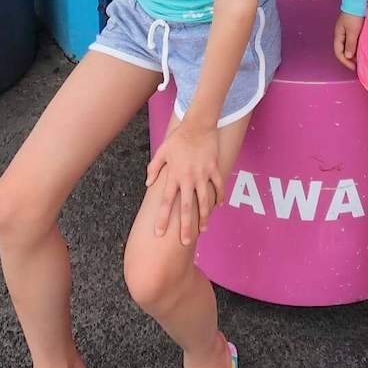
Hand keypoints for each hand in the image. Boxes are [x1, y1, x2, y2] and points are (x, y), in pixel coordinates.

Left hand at [147, 120, 223, 244]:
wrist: (198, 124)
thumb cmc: (178, 138)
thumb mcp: (162, 151)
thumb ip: (154, 168)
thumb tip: (148, 183)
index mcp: (173, 175)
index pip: (166, 202)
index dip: (163, 218)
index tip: (159, 233)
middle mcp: (188, 178)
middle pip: (186, 207)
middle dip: (186, 227)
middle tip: (186, 242)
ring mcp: (202, 174)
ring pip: (204, 201)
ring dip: (204, 217)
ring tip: (203, 230)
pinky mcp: (214, 169)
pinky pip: (218, 186)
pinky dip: (219, 196)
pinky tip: (218, 206)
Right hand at [334, 11, 364, 69]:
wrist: (358, 0)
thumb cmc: (354, 15)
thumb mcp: (352, 31)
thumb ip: (350, 44)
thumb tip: (347, 56)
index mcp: (338, 35)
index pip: (339, 52)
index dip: (345, 61)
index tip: (354, 68)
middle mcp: (342, 34)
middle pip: (344, 50)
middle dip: (350, 59)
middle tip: (359, 65)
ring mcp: (348, 31)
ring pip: (350, 46)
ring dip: (355, 53)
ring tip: (363, 59)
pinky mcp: (354, 28)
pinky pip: (355, 41)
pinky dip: (358, 47)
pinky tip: (364, 49)